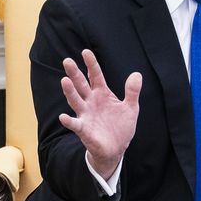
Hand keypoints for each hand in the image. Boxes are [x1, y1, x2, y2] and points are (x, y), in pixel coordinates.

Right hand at [58, 48, 140, 180]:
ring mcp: (86, 115)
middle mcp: (91, 102)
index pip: (95, 76)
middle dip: (75, 74)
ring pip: (76, 101)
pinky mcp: (84, 129)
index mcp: (102, 94)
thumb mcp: (131, 108)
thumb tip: (137, 74)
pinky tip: (63, 117)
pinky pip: (75, 124)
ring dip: (70, 92)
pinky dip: (69, 121)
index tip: (85, 52)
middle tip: (67, 61)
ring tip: (64, 81)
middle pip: (81, 85)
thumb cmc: (121, 127)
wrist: (117, 148)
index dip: (91, 64)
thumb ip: (132, 91)